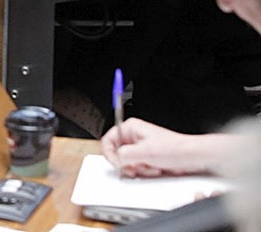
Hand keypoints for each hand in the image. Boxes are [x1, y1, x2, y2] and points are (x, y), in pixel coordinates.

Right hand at [101, 118, 228, 176]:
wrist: (193, 157)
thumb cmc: (175, 149)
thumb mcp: (146, 152)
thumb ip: (125, 155)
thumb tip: (115, 159)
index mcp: (130, 128)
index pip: (108, 140)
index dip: (111, 154)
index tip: (118, 163)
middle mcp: (133, 136)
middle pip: (117, 153)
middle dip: (129, 163)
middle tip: (139, 166)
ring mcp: (140, 147)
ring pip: (127, 162)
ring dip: (139, 168)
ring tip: (151, 166)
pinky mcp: (146, 157)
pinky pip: (137, 167)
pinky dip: (144, 171)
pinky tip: (155, 169)